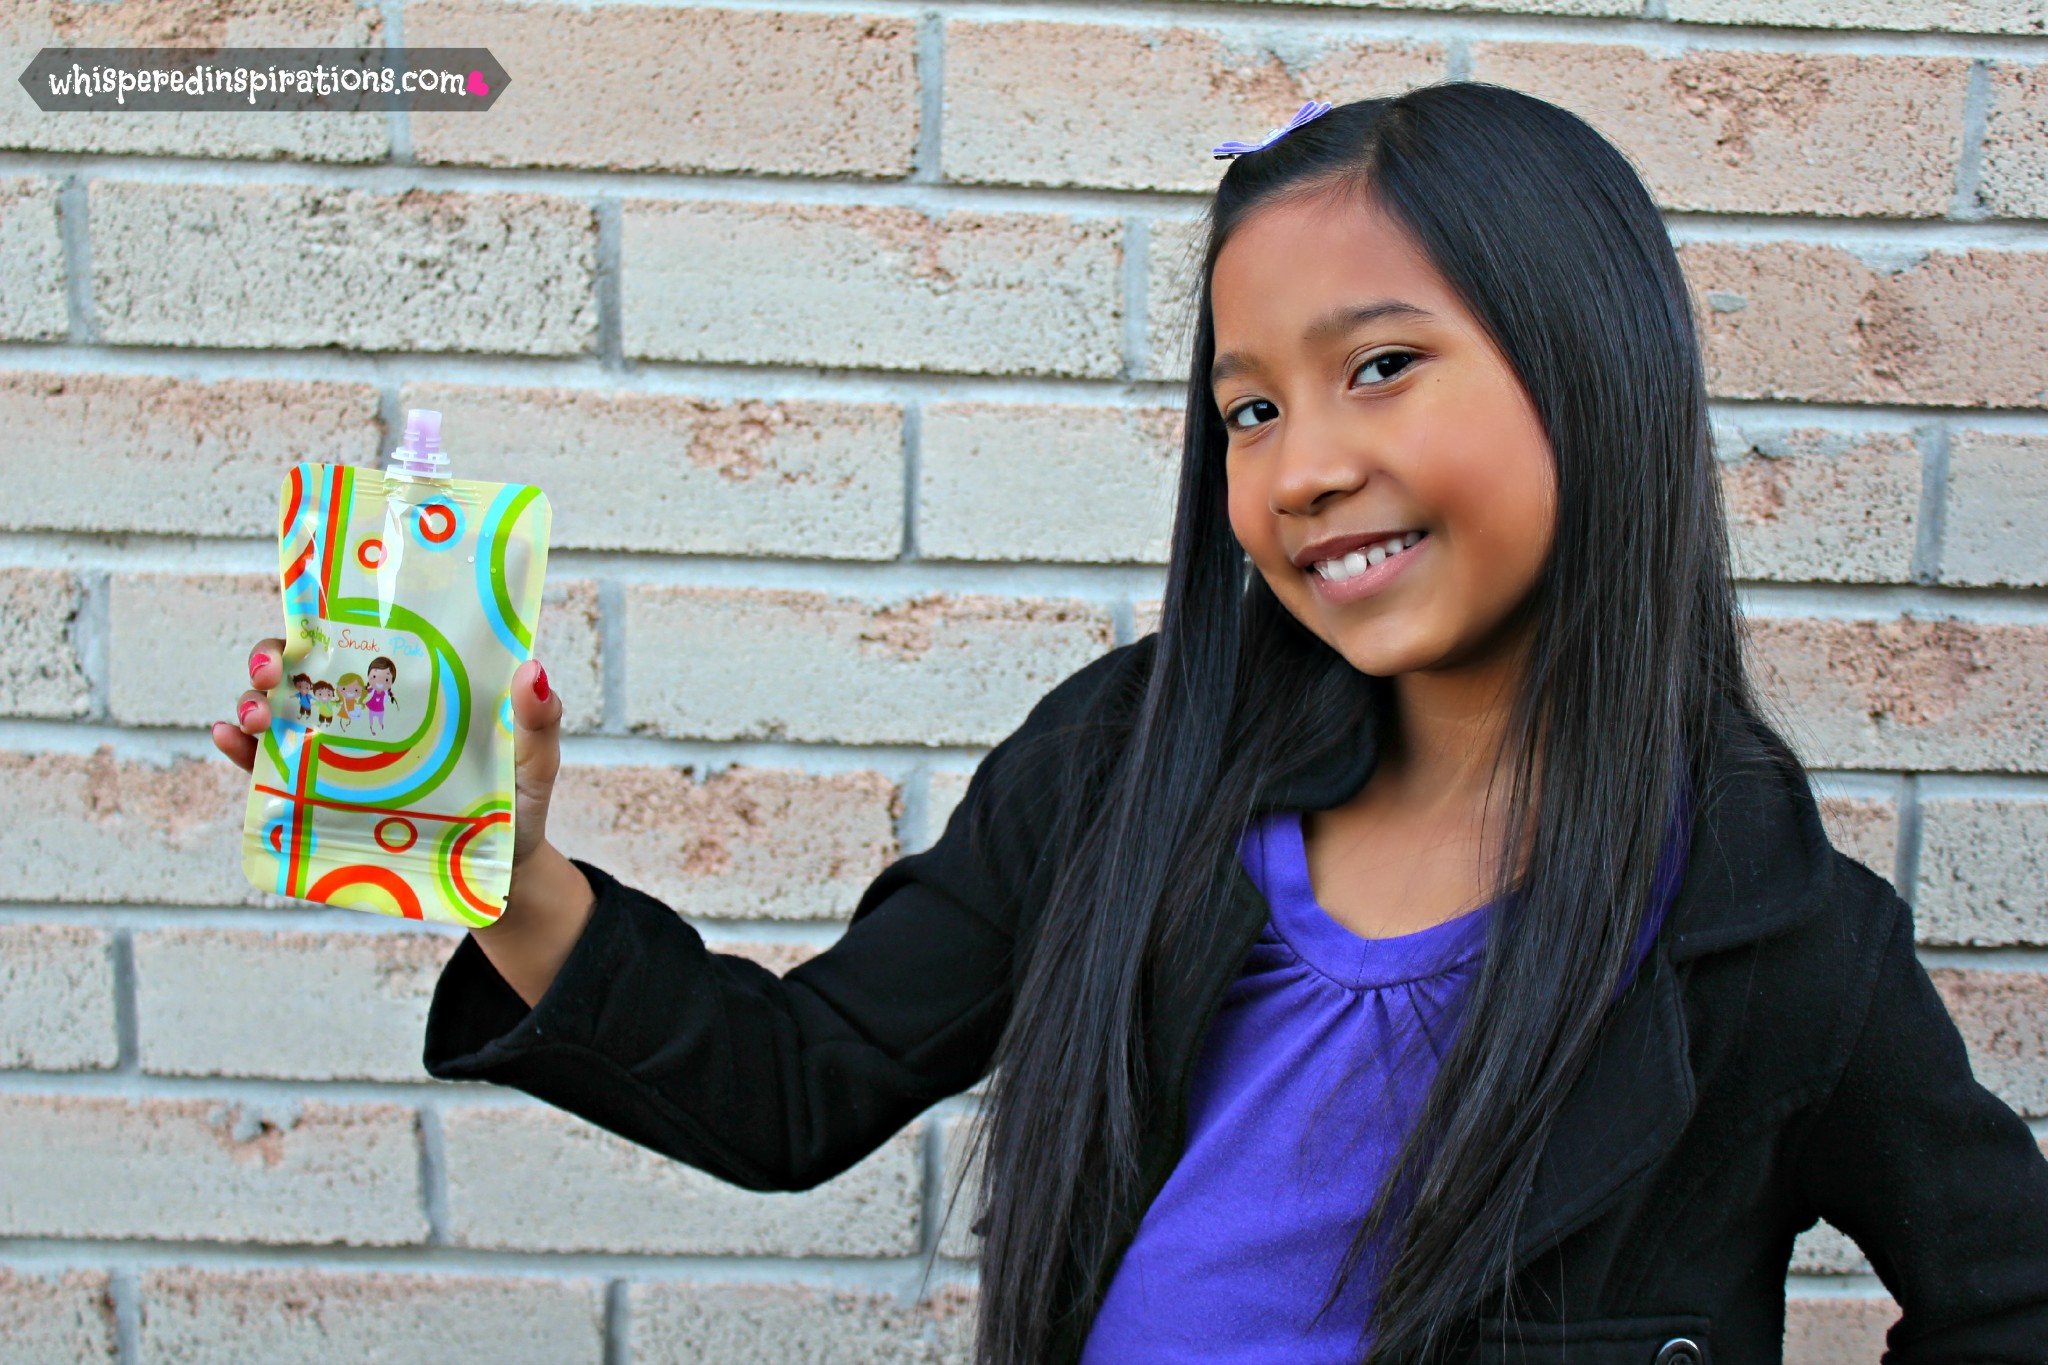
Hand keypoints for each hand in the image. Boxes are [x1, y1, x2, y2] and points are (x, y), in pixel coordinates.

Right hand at [209, 645, 563, 874]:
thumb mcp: (534, 760)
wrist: (494, 873)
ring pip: (279, 712)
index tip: (309, 610)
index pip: (364, 635)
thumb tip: (531, 669)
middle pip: (306, 668)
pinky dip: (241, 751)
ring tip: (254, 716)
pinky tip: (230, 741)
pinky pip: (268, 770)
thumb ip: (538, 719)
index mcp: (414, 686)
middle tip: (274, 670)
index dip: (329, 613)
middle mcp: (367, 711)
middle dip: (275, 657)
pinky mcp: (319, 799)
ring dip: (254, 702)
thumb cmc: (516, 803)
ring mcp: (338, 754)